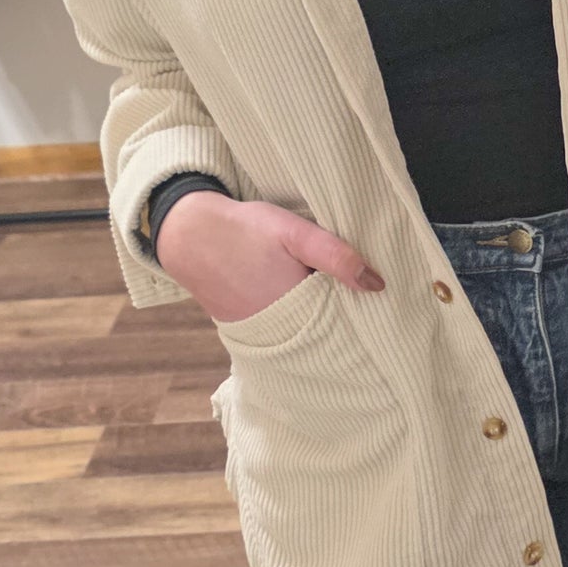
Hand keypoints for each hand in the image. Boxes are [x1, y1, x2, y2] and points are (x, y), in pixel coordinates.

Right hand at [155, 192, 385, 325]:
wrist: (189, 235)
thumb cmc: (246, 230)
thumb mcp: (294, 233)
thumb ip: (335, 256)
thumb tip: (378, 284)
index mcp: (297, 311)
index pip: (343, 323)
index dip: (361, 314)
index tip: (377, 304)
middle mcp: (278, 333)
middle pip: (324, 334)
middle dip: (343, 322)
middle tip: (361, 305)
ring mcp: (259, 336)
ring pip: (303, 336)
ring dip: (319, 324)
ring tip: (335, 306)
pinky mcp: (245, 332)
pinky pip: (280, 335)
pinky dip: (294, 326)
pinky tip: (303, 308)